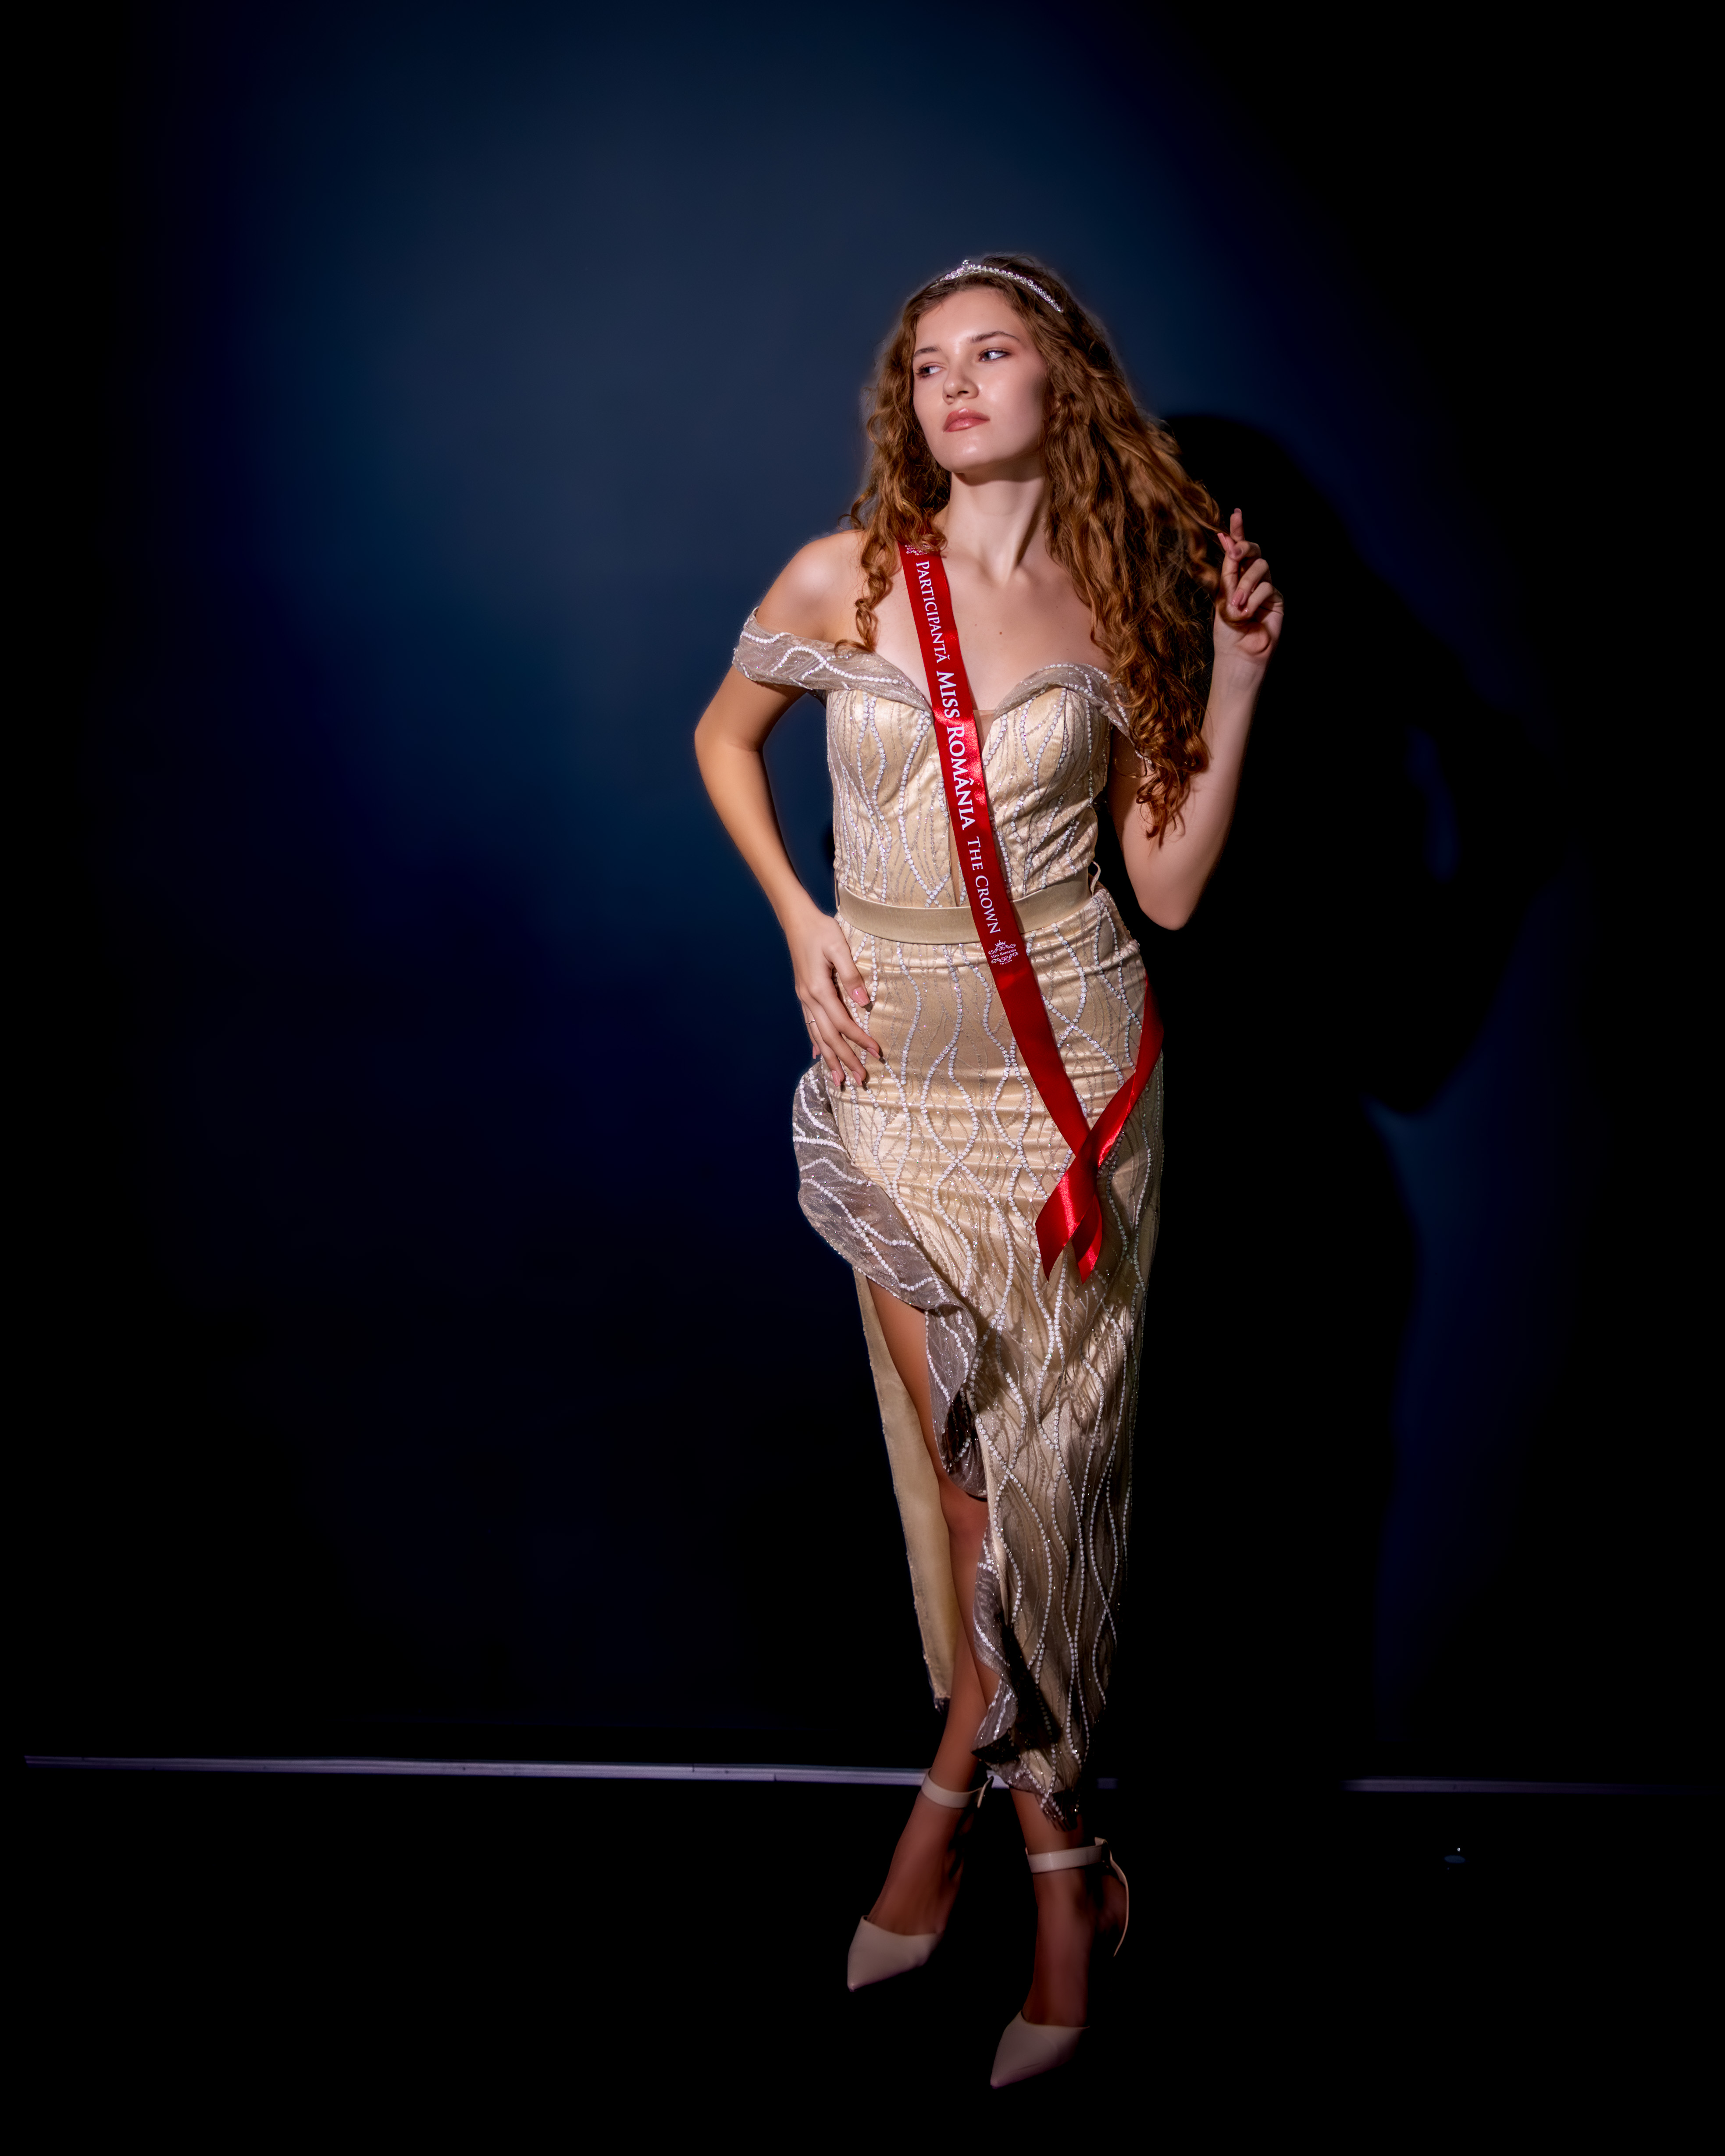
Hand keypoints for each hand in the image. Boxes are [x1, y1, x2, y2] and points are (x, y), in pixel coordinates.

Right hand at [788, 902, 881, 1087]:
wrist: (797, 920)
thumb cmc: (821, 930)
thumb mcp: (839, 947)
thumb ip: (851, 975)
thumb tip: (864, 1002)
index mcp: (818, 989)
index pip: (843, 1023)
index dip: (860, 1040)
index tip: (877, 1053)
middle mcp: (808, 999)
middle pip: (829, 1037)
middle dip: (845, 1060)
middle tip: (860, 1080)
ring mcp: (804, 998)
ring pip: (817, 1036)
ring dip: (830, 1059)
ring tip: (839, 1079)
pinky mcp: (804, 995)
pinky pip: (810, 1025)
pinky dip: (817, 1043)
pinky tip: (819, 1055)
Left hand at [1212, 508, 1282, 668]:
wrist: (1239, 656)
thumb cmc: (1227, 633)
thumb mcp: (1222, 598)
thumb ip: (1227, 571)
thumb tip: (1228, 540)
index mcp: (1234, 578)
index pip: (1237, 551)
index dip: (1238, 531)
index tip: (1236, 513)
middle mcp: (1250, 580)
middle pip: (1253, 551)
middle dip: (1244, 547)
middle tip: (1234, 554)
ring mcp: (1265, 588)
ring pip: (1260, 567)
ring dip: (1246, 584)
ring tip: (1237, 605)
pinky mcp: (1277, 600)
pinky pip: (1268, 587)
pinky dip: (1254, 599)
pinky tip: (1249, 614)